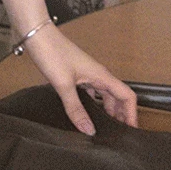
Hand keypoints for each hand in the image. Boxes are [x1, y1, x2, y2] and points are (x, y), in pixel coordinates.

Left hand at [23, 24, 137, 134]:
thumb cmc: (52, 52)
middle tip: (118, 134)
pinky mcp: (77, 75)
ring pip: (105, 95)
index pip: (127, 96)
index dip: (132, 114)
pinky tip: (86, 113)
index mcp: (101, 75)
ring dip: (108, 110)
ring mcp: (88, 74)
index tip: (131, 130)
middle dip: (121, 115)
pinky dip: (94, 103)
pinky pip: (92, 92)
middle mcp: (98, 74)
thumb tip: (89, 129)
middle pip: (118, 97)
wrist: (38, 36)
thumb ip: (76, 109)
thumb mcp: (64, 85)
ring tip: (104, 127)